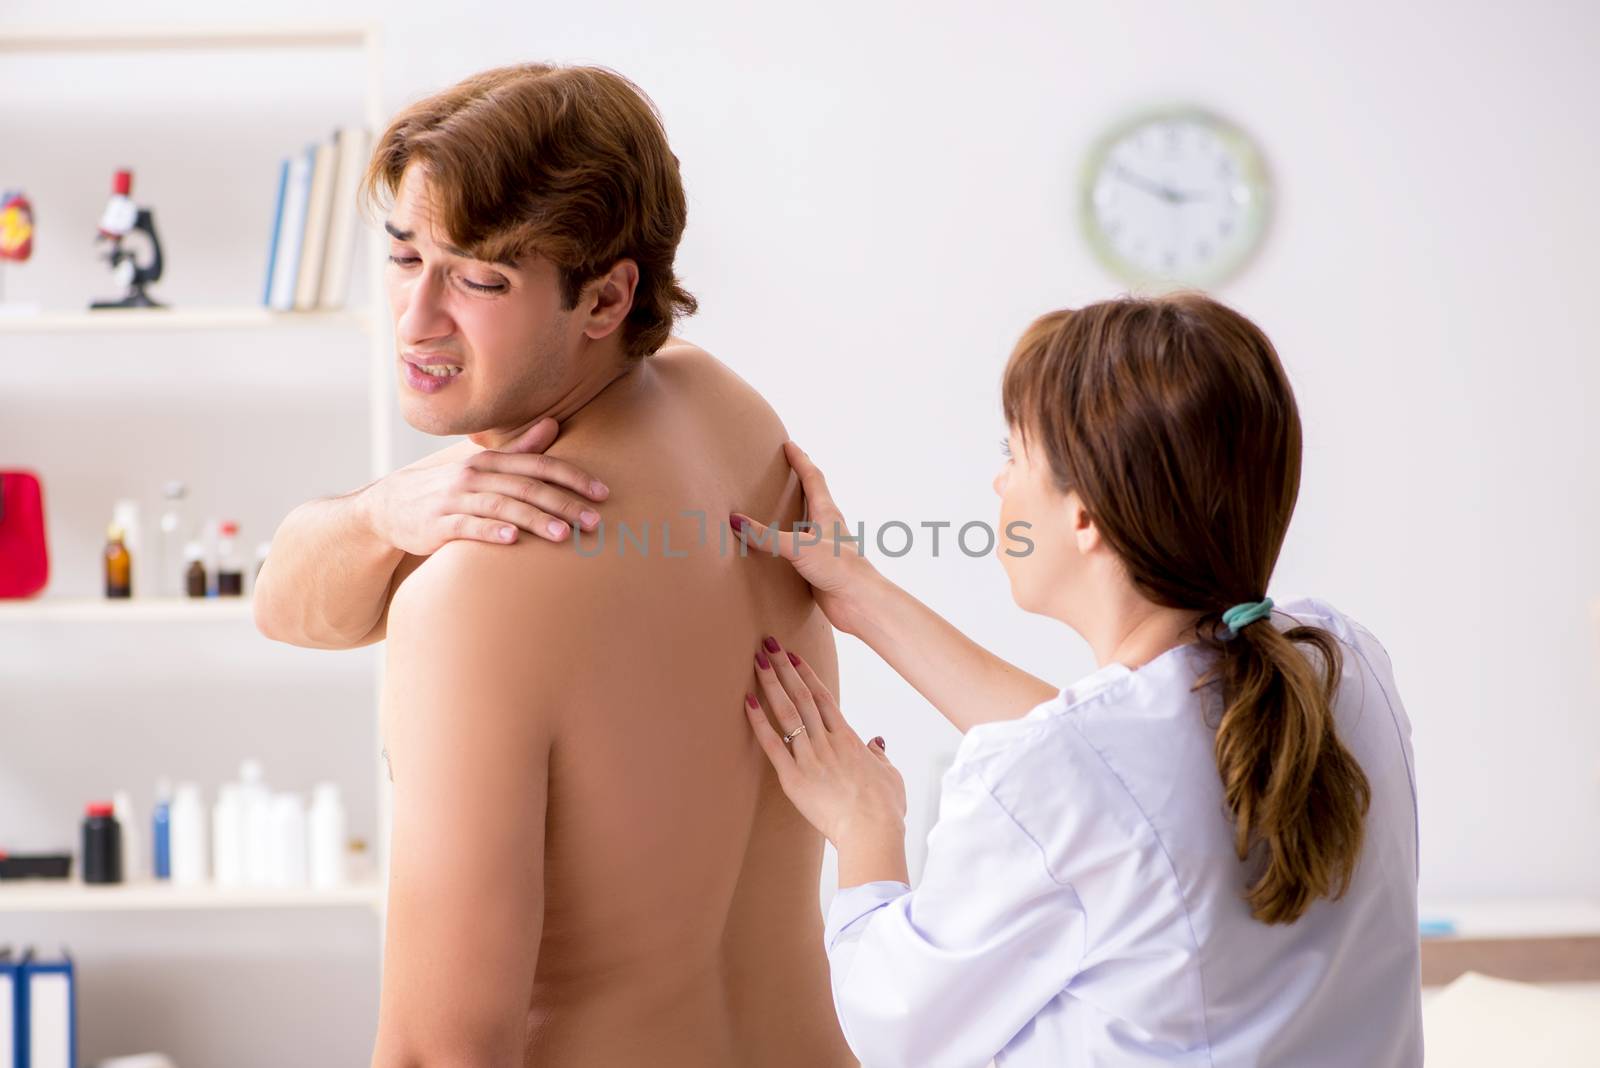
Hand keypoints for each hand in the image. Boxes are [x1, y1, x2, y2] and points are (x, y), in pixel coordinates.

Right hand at [366, 417, 608, 554]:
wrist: (391, 507)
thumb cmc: (449, 488)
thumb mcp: (483, 466)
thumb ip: (519, 450)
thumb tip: (553, 424)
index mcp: (490, 461)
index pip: (538, 465)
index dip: (572, 477)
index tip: (602, 493)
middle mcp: (474, 475)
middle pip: (526, 487)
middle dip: (563, 503)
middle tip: (594, 521)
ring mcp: (455, 500)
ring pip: (501, 506)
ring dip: (535, 519)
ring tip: (564, 534)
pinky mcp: (438, 524)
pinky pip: (467, 527)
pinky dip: (490, 531)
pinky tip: (512, 539)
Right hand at [730, 441, 880, 635]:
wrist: (861, 603)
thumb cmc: (840, 569)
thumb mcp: (798, 548)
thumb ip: (766, 536)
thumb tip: (735, 521)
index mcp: (827, 514)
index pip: (813, 478)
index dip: (800, 460)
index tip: (789, 445)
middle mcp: (827, 528)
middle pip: (813, 497)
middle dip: (798, 482)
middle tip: (781, 470)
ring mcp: (824, 548)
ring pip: (806, 524)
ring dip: (792, 513)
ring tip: (774, 506)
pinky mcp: (819, 568)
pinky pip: (799, 550)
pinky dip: (787, 544)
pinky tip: (775, 550)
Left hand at [743, 635, 905, 847]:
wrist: (873, 830)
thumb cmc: (885, 807)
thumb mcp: (890, 775)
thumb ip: (880, 756)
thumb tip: (877, 744)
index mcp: (849, 739)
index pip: (824, 697)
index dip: (807, 674)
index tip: (794, 656)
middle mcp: (827, 741)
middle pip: (802, 696)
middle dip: (784, 668)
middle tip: (768, 645)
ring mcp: (810, 757)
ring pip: (786, 712)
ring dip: (771, 684)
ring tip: (757, 661)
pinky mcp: (794, 778)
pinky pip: (772, 745)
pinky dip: (758, 722)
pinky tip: (746, 702)